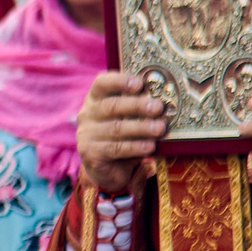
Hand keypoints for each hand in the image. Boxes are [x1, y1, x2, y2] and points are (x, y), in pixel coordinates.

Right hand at [77, 70, 163, 194]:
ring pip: (115, 128)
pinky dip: (135, 147)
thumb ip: (139, 109)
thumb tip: (164, 102)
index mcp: (96, 99)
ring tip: (160, 128)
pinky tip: (150, 146)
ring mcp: (87, 134)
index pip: (101, 83)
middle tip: (158, 107)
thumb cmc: (124, 136)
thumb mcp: (129, 118)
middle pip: (111, 106)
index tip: (140, 84)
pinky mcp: (90, 153)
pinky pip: (115, 148)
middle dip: (137, 106)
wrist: (108, 168)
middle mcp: (88, 114)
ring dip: (141, 128)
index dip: (120, 81)